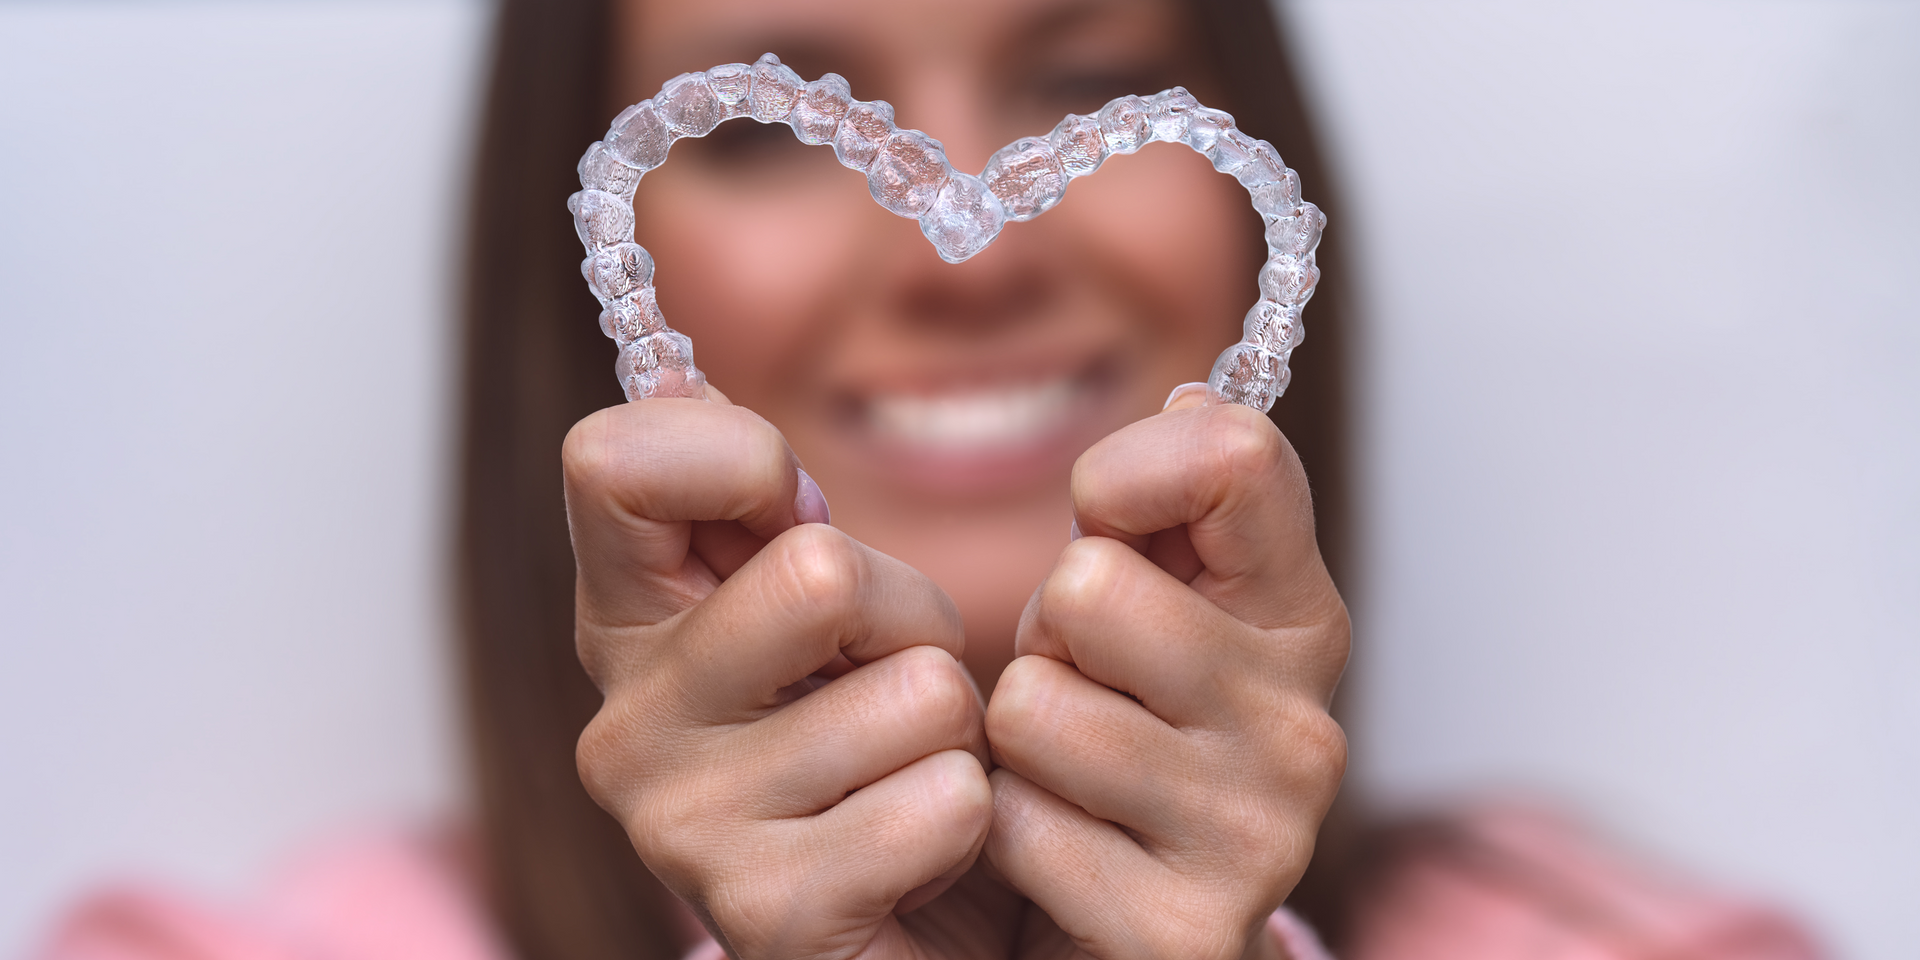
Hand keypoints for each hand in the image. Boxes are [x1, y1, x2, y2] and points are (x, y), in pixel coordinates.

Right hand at [564, 390, 1013, 959]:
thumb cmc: (881, 746)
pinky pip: (945, 803)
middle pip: (819, 569)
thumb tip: (678, 376)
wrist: (925, 937)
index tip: (794, 517)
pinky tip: (926, 860)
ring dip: (957, 733)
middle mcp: (625, 726)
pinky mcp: (767, 917)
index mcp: (628, 624)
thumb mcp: (828, 609)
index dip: (737, 458)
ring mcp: (683, 829)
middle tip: (897, 686)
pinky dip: (977, 823)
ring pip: (916, 693)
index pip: (609, 463)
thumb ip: (766, 509)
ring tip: (909, 778)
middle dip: (912, 618)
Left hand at [984, 392, 1350, 959]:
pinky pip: (1012, 824)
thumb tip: (1195, 399)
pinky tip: (1054, 854)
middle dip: (1046, 638)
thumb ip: (1171, 506)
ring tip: (1063, 774)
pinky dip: (1000, 836)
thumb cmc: (1125, 739)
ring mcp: (1256, 835)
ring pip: (1034, 707)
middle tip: (1079, 691)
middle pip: (1090, 589)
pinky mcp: (1183, 928)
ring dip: (1014, 743)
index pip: (1236, 458)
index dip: (1127, 471)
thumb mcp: (1147, 605)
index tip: (1105, 521)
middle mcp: (1304, 726)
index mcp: (1302, 620)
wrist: (1126, 929)